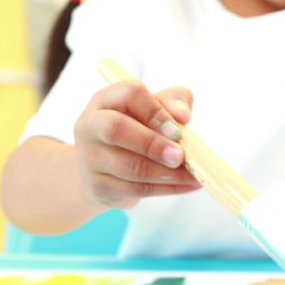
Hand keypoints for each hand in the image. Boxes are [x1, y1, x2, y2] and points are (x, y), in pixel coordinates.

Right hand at [73, 80, 201, 208]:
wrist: (106, 168)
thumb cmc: (139, 128)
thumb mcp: (157, 108)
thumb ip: (174, 102)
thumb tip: (182, 115)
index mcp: (106, 99)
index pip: (129, 94)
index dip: (156, 110)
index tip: (178, 128)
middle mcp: (90, 125)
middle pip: (116, 129)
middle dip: (152, 143)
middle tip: (180, 156)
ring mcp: (90, 158)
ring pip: (130, 167)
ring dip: (167, 173)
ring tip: (194, 174)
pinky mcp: (98, 187)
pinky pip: (136, 189)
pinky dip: (167, 188)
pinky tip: (187, 185)